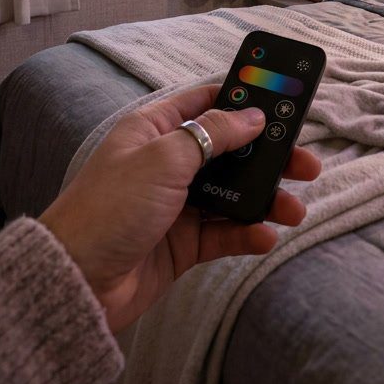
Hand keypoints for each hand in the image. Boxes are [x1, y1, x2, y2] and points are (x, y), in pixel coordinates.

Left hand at [40, 84, 320, 333]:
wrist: (76, 282)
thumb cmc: (110, 208)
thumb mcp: (164, 159)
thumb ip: (213, 134)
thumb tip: (253, 116)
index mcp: (155, 130)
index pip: (207, 103)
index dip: (245, 100)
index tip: (283, 101)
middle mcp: (168, 162)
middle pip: (230, 151)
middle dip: (269, 157)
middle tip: (307, 164)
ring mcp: (176, 204)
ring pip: (233, 194)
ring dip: (265, 200)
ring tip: (294, 210)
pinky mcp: (182, 243)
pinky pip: (223, 233)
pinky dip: (246, 233)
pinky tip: (264, 237)